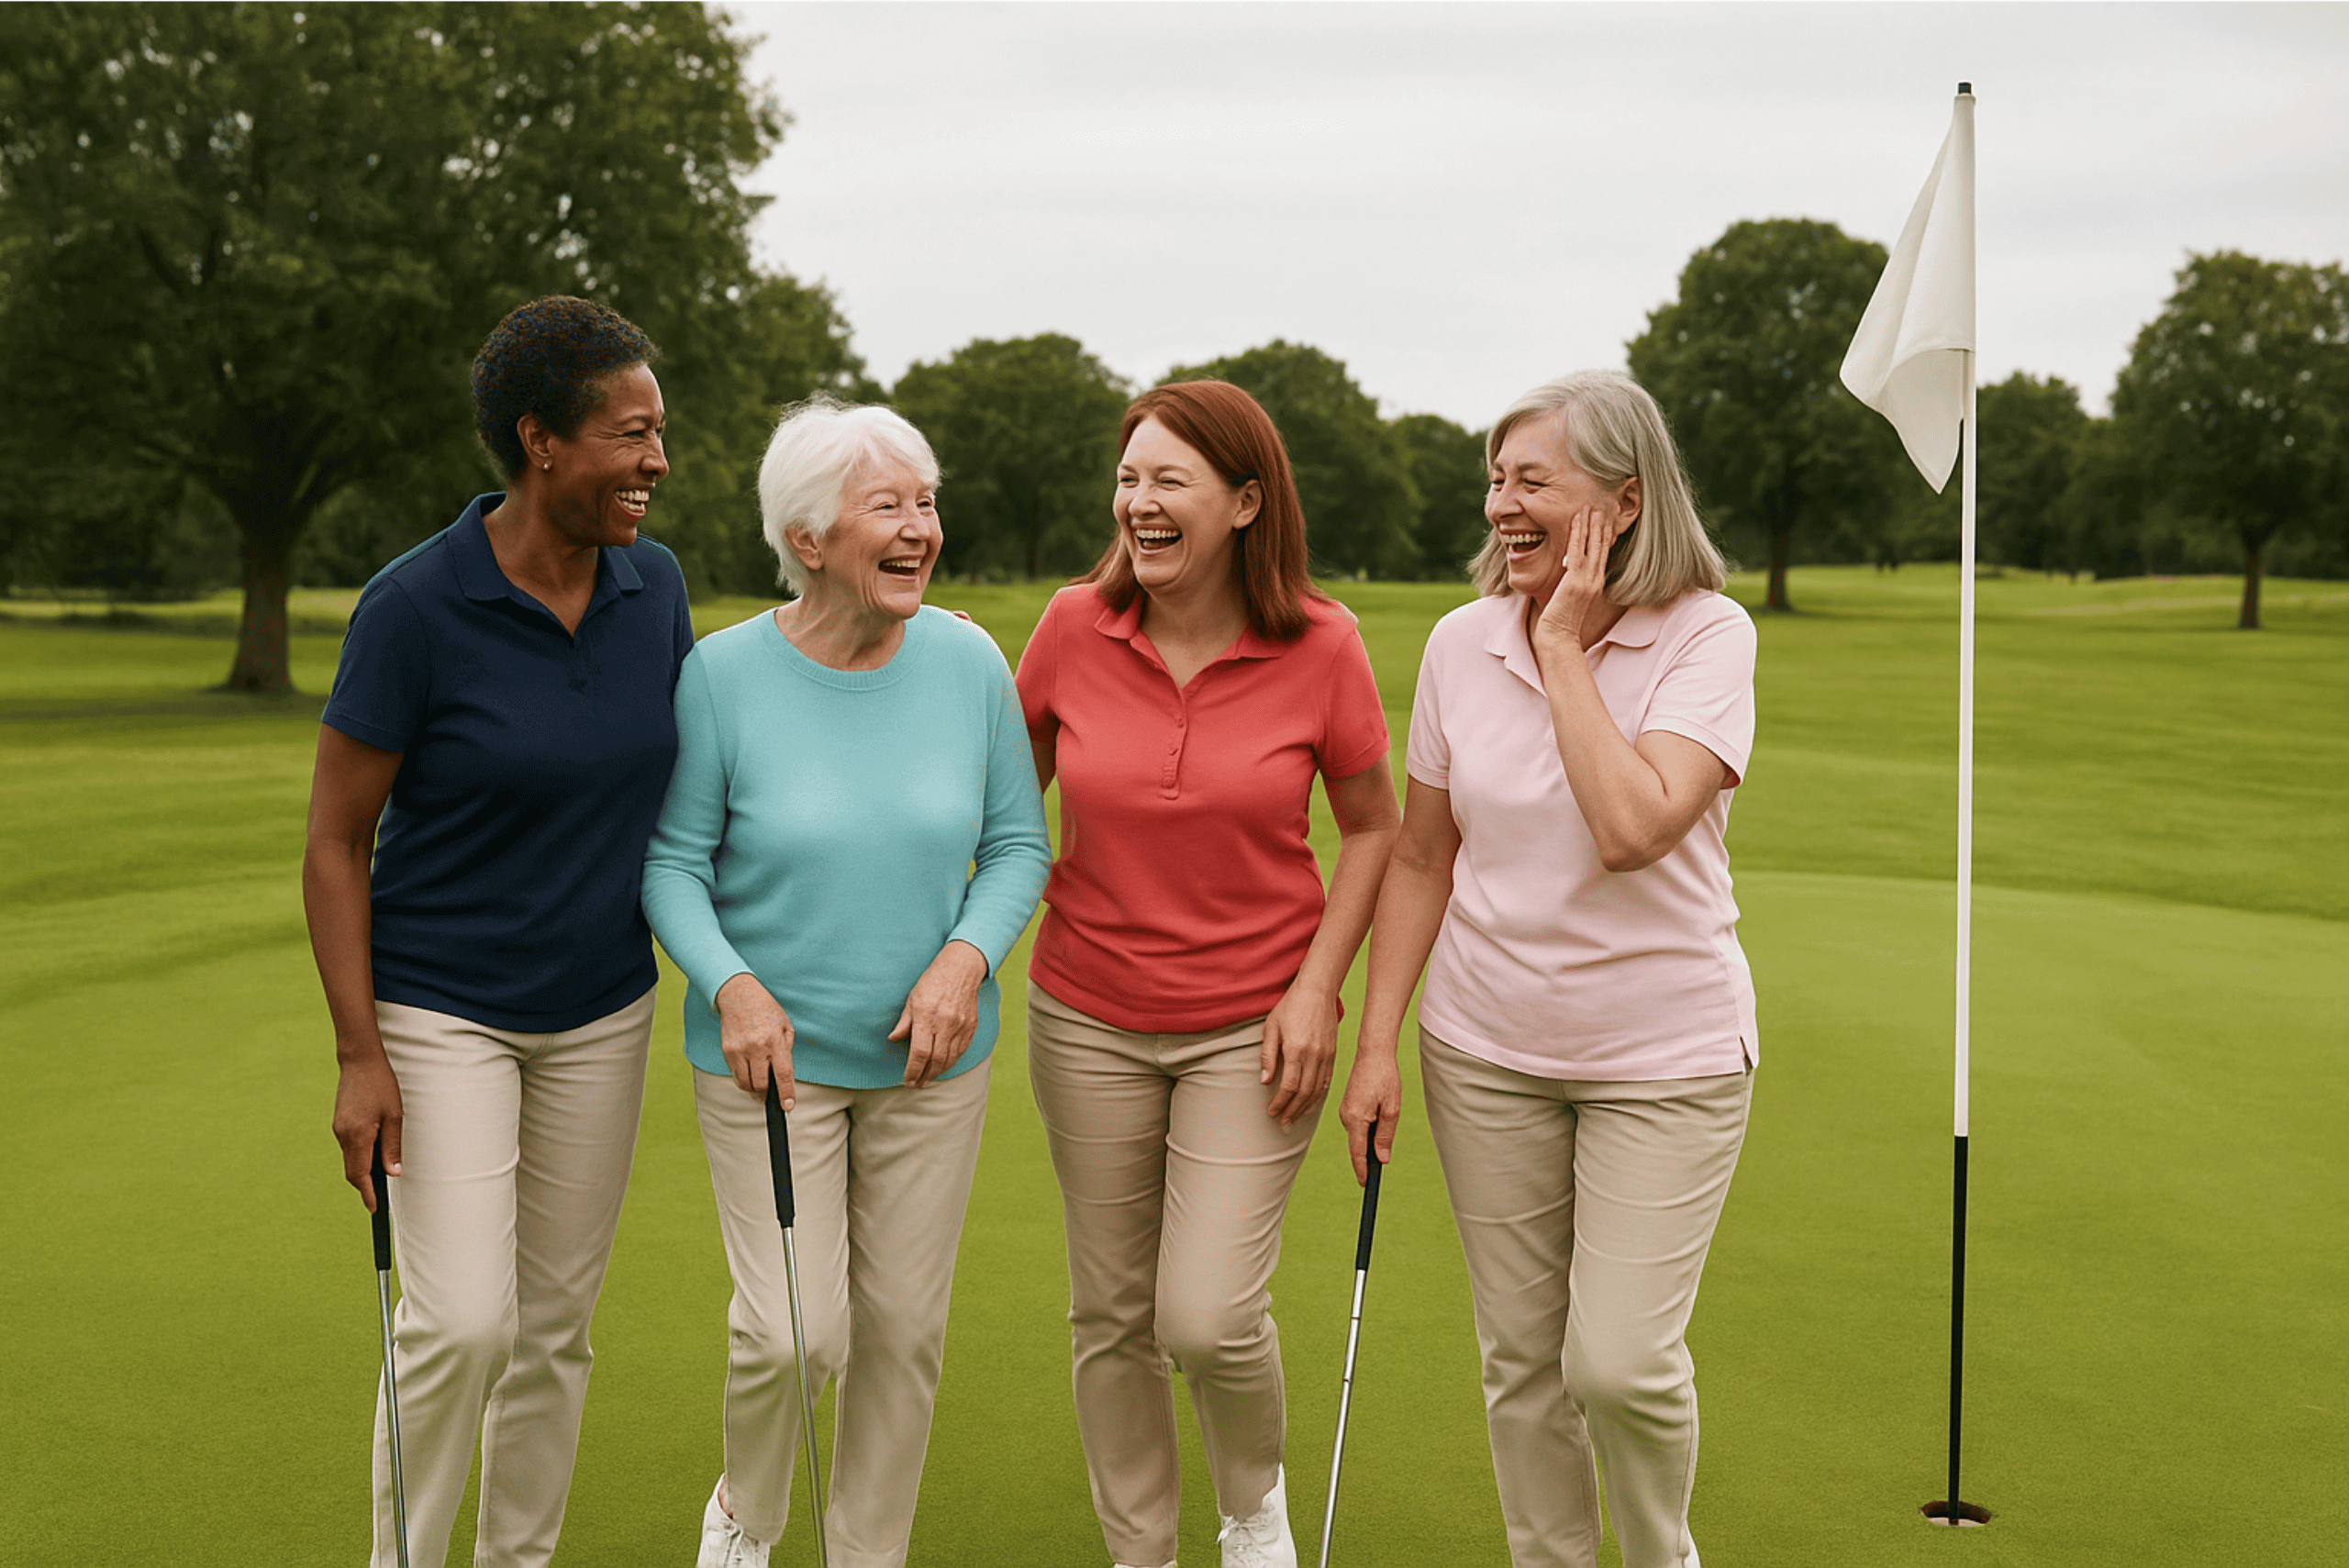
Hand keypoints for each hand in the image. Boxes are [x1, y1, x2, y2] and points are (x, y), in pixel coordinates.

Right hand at [332, 1050, 403, 1212]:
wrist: (359, 1061)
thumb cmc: (381, 1086)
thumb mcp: (394, 1116)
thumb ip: (391, 1147)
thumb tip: (393, 1174)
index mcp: (358, 1136)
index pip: (360, 1175)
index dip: (367, 1194)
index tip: (374, 1209)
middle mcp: (343, 1136)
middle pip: (352, 1171)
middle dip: (365, 1186)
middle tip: (380, 1198)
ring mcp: (338, 1130)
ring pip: (350, 1160)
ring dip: (363, 1170)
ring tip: (382, 1176)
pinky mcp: (339, 1124)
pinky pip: (349, 1147)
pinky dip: (359, 1156)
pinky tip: (373, 1154)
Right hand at [717, 972, 796, 1105]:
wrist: (738, 995)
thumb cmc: (765, 1008)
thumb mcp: (785, 1024)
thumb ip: (786, 1048)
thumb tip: (784, 1071)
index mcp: (774, 1040)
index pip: (782, 1074)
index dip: (786, 1093)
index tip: (788, 1106)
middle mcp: (756, 1047)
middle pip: (761, 1084)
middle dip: (767, 1095)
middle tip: (771, 1097)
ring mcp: (739, 1050)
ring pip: (746, 1084)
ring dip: (754, 1090)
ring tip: (759, 1088)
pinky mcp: (727, 1051)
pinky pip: (735, 1075)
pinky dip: (743, 1079)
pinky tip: (749, 1073)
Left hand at [890, 940, 986, 1088]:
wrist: (961, 969)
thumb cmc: (933, 981)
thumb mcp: (912, 999)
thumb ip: (904, 1022)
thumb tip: (893, 1039)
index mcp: (927, 1017)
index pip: (920, 1053)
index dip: (913, 1070)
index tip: (908, 1080)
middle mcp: (945, 1024)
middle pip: (936, 1060)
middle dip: (925, 1076)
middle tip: (917, 1084)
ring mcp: (960, 1026)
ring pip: (950, 1059)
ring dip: (938, 1072)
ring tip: (928, 1078)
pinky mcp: (971, 1027)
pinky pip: (961, 1051)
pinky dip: (951, 1061)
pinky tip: (943, 1065)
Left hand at [1261, 981, 1340, 1130]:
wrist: (1317, 990)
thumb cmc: (1290, 1006)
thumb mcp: (1271, 1027)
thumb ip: (1268, 1055)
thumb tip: (1265, 1082)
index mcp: (1296, 1050)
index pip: (1289, 1086)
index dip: (1280, 1103)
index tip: (1271, 1112)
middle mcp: (1314, 1056)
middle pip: (1304, 1093)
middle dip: (1292, 1111)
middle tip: (1282, 1123)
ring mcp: (1326, 1056)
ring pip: (1317, 1090)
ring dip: (1305, 1108)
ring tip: (1294, 1119)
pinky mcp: (1332, 1054)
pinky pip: (1327, 1081)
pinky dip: (1319, 1096)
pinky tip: (1311, 1104)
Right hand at [1336, 1042, 1400, 1186]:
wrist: (1373, 1053)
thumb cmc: (1384, 1078)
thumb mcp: (1391, 1109)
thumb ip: (1385, 1136)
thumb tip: (1382, 1159)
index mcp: (1356, 1119)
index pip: (1358, 1153)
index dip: (1362, 1171)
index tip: (1366, 1186)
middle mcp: (1346, 1117)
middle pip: (1357, 1145)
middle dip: (1369, 1157)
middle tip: (1380, 1168)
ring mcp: (1345, 1111)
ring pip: (1358, 1135)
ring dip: (1370, 1139)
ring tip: (1386, 1122)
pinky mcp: (1348, 1106)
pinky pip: (1357, 1124)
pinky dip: (1367, 1129)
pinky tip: (1379, 1117)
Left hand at [1532, 505, 1625, 653]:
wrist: (1559, 636)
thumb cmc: (1561, 620)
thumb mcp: (1571, 597)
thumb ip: (1573, 582)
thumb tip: (1568, 569)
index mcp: (1596, 582)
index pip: (1603, 553)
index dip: (1605, 534)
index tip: (1606, 518)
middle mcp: (1595, 579)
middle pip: (1602, 545)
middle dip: (1603, 524)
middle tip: (1604, 505)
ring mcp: (1587, 580)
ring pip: (1592, 545)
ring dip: (1592, 524)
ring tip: (1592, 506)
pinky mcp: (1576, 581)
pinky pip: (1577, 551)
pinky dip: (1578, 533)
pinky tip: (1578, 519)